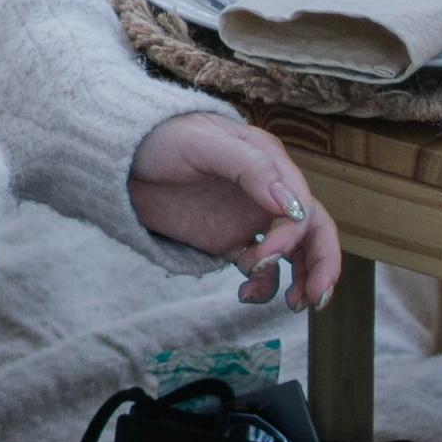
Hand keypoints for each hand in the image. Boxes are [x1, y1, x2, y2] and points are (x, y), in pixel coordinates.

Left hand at [129, 111, 340, 308]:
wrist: (120, 157)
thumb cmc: (162, 137)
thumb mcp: (204, 143)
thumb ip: (249, 168)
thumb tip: (290, 204)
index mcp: (270, 162)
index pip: (301, 206)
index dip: (292, 236)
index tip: (265, 256)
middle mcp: (267, 191)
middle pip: (313, 231)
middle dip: (322, 265)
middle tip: (314, 296)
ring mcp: (249, 217)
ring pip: (294, 253)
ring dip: (301, 279)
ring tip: (291, 303)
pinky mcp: (229, 239)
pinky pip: (260, 267)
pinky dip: (263, 285)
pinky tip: (246, 293)